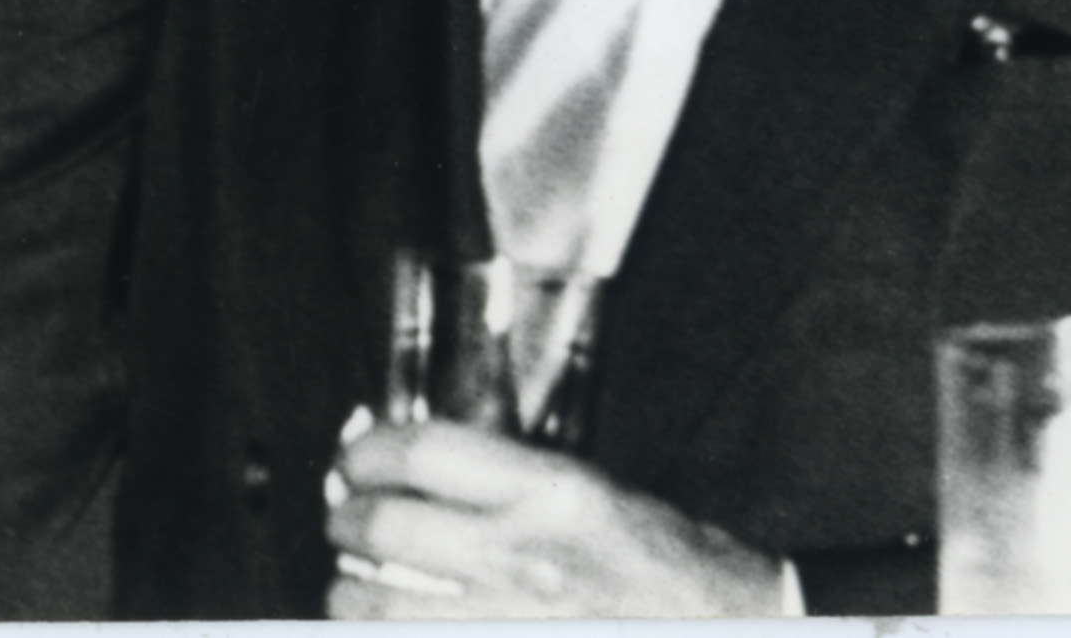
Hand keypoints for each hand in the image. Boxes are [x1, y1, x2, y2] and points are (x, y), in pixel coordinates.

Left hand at [325, 415, 791, 618]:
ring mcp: (507, 623)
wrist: (726, 627)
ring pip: (371, 603)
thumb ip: (498, 475)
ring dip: (347, 586)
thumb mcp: (590, 490)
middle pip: (381, 525)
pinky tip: (387, 619)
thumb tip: (397, 460)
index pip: (420, 451)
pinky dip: (379, 629)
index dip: (366, 451)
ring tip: (356, 577)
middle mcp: (527, 559)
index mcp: (555, 495)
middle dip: (343, 515)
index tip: (355, 458)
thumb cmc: (663, 562)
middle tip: (343, 514)